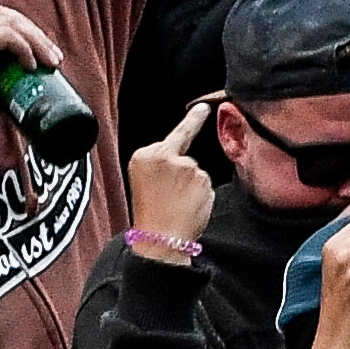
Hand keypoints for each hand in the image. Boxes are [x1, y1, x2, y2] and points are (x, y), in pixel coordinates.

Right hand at [0, 2, 62, 119]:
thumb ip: (0, 81)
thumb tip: (26, 85)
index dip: (23, 31)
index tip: (42, 52)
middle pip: (7, 15)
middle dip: (34, 33)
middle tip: (53, 56)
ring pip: (11, 20)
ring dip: (35, 39)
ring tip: (50, 60)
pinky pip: (7, 35)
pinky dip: (24, 47)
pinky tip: (31, 64)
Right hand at [125, 99, 215, 261]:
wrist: (160, 240)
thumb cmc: (150, 217)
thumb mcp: (144, 183)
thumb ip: (161, 165)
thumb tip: (183, 157)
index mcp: (143, 155)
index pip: (173, 136)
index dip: (192, 121)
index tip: (202, 108)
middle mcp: (164, 155)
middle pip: (185, 156)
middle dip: (183, 173)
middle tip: (170, 196)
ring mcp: (185, 166)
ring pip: (197, 172)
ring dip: (192, 188)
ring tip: (176, 206)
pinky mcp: (202, 178)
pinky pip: (206, 185)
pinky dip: (201, 197)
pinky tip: (188, 208)